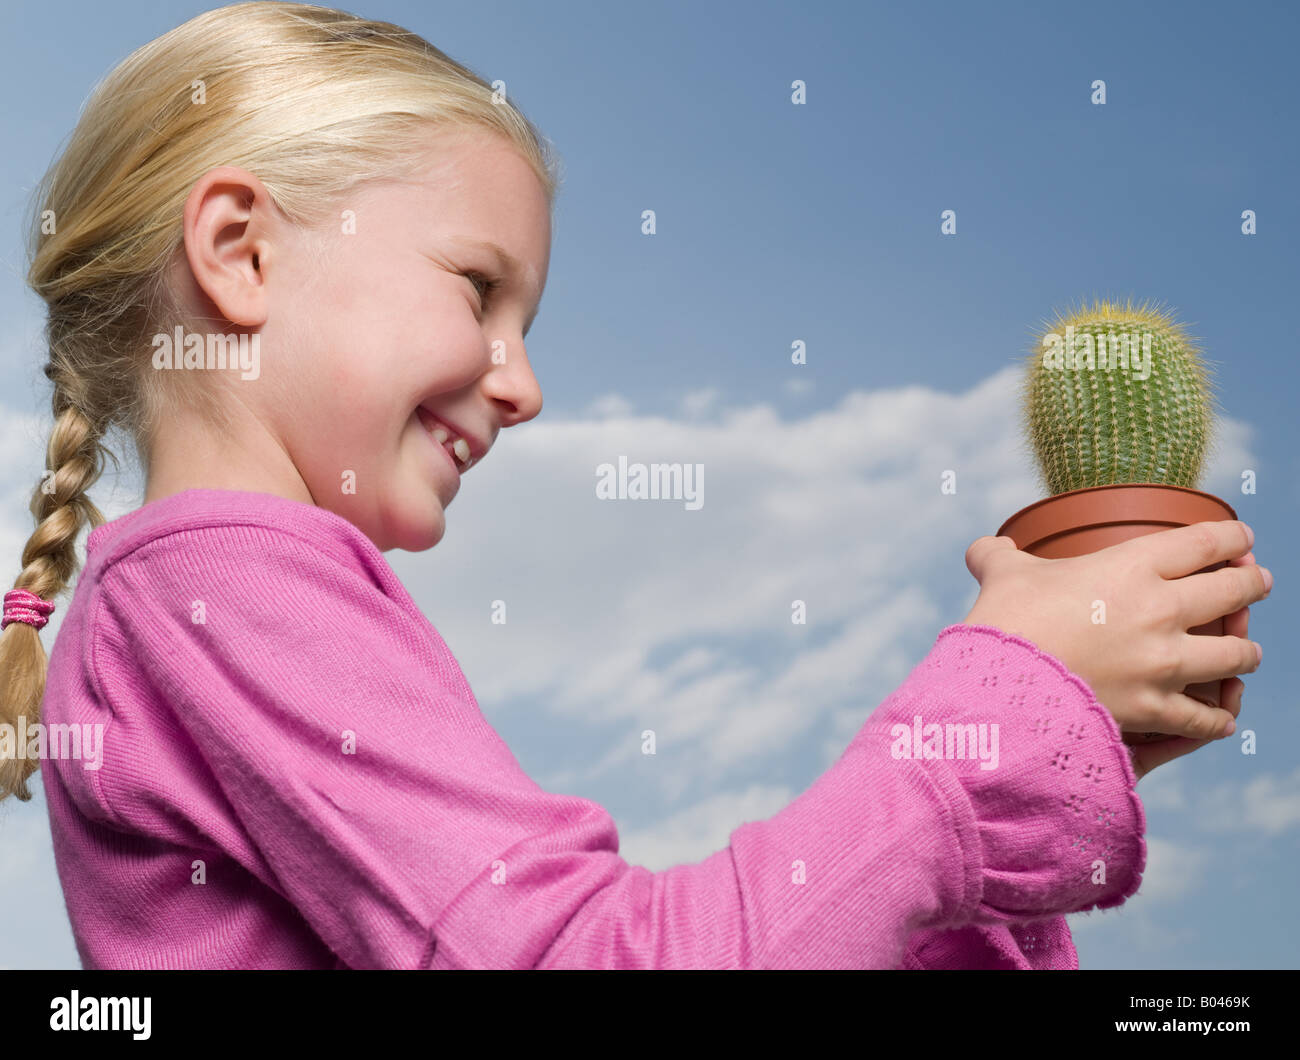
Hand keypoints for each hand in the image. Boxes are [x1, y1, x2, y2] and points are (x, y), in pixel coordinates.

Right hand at [961, 521, 1269, 778]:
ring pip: (1237, 654)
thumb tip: (983, 549)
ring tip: (1246, 650)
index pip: (1206, 541)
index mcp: (1131, 566)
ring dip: (1246, 651)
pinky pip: (1208, 718)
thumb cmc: (1003, 622)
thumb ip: (998, 557)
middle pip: (1234, 591)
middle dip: (1253, 585)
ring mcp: (1163, 663)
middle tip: (1256, 583)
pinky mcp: (1155, 708)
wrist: (999, 687)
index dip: (1233, 537)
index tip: (1241, 539)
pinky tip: (1221, 716)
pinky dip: (1219, 718)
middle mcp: (1160, 610)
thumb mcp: (1001, 576)